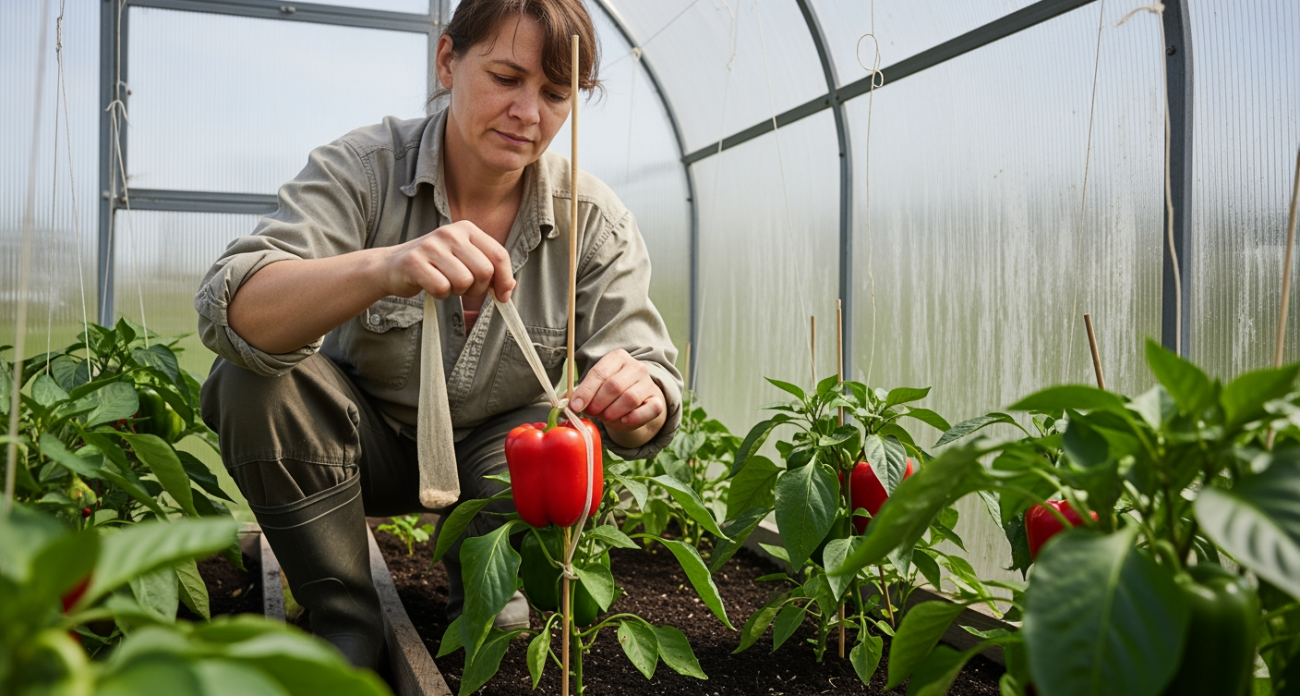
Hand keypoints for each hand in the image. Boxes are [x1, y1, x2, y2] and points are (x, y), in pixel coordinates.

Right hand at [379, 220, 515, 301]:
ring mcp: (431, 246)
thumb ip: (489, 269)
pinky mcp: (415, 262)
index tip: (502, 296)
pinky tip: (431, 285)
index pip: (499, 255)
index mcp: (467, 229)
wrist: (392, 265)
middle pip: (484, 271)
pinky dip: (440, 295)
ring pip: (464, 282)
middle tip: (463, 288)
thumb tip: (509, 289)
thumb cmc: (434, 265)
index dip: (504, 279)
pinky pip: (442, 289)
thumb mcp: (464, 259)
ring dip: (457, 292)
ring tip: (445, 283)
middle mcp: (450, 233)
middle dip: (478, 289)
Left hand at [570, 350, 665, 445]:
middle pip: (614, 386)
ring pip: (629, 398)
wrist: (638, 401)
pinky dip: (633, 418)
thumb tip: (565, 404)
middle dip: (598, 403)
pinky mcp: (657, 400)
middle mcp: (635, 367)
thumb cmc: (610, 394)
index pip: (599, 373)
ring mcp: (648, 383)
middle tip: (593, 413)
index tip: (575, 406)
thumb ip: (581, 393)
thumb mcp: (595, 389)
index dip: (586, 391)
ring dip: (612, 412)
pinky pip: (648, 410)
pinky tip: (623, 421)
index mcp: (617, 358)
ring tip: (606, 417)